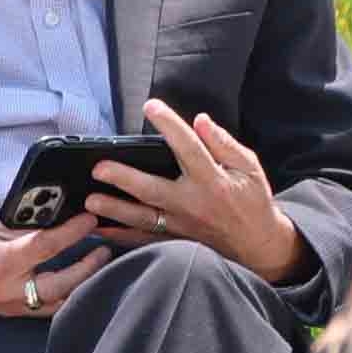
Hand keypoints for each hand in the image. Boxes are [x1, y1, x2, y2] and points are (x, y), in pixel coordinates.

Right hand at [0, 214, 107, 321]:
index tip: (89, 220)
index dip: (71, 232)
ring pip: (59, 302)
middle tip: (103, 249)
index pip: (44, 246)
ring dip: (82, 283)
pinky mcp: (17, 314)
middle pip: (60, 285)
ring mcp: (14, 306)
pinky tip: (81, 281)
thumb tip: (61, 217)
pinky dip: (68, 295)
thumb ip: (27, 225)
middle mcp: (8, 290)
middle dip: (87, 267)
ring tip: (97, 263)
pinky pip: (50, 309)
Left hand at [89, 101, 301, 282]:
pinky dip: (121, 236)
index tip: (152, 106)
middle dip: (125, 179)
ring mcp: (182, 227)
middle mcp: (193, 203)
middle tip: (99, 168)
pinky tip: (100, 230)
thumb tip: (201, 121)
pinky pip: (144, 241)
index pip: (189, 147)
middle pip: (154, 189)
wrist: (260, 246)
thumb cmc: (253, 202)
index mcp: (213, 180)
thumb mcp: (250, 168)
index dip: (170, 125)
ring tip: (91, 201)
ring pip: (144, 218)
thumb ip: (224, 144)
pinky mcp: (176, 242)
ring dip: (116, 209)